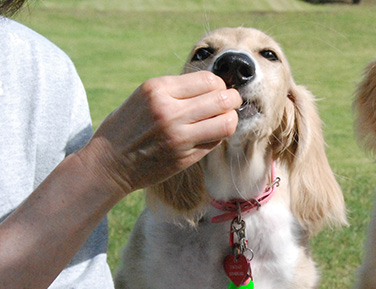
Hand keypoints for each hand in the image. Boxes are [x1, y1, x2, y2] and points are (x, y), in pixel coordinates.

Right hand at [78, 71, 240, 194]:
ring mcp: (178, 136)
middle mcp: (169, 111)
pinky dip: (217, 136)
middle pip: (222, 99)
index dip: (220, 84)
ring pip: (226, 122)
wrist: (108, 164)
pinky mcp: (184, 158)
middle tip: (231, 103)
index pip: (208, 80)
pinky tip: (209, 134)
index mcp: (158, 89)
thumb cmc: (127, 127)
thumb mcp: (144, 96)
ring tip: (224, 119)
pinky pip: (215, 142)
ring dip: (230, 119)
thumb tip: (214, 86)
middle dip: (233, 99)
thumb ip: (176, 90)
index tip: (218, 90)